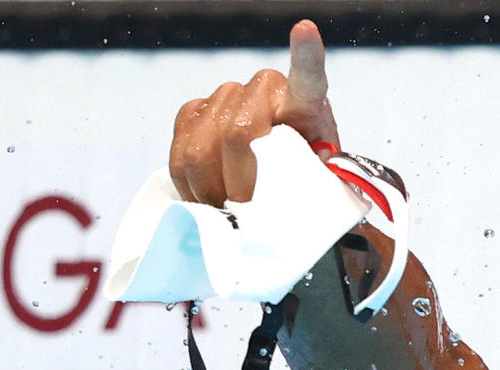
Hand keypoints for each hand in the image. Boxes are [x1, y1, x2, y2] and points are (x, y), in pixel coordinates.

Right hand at [169, 19, 338, 205]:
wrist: (280, 172)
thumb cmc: (305, 181)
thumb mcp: (319, 186)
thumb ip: (303, 186)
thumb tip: (272, 207)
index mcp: (306, 104)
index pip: (307, 77)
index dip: (306, 55)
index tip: (306, 30)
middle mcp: (265, 88)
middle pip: (237, 135)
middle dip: (238, 183)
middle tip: (245, 210)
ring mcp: (228, 95)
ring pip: (202, 146)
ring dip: (211, 188)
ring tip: (226, 209)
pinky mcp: (198, 110)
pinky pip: (181, 145)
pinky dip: (188, 181)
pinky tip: (205, 195)